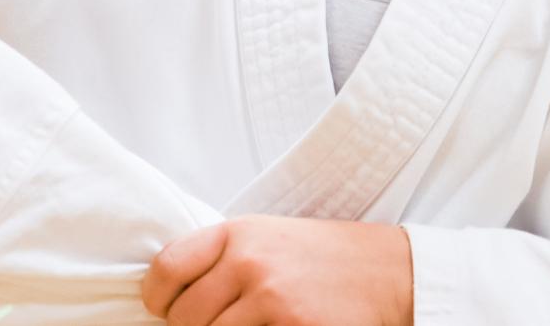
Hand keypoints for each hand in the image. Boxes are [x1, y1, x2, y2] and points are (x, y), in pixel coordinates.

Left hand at [141, 215, 414, 325]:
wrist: (391, 272)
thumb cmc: (324, 259)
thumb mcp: (267, 238)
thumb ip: (219, 259)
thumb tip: (168, 296)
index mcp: (237, 233)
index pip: (165, 269)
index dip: (158, 299)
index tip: (165, 309)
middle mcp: (250, 262)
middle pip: (185, 317)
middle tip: (221, 323)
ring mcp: (272, 299)